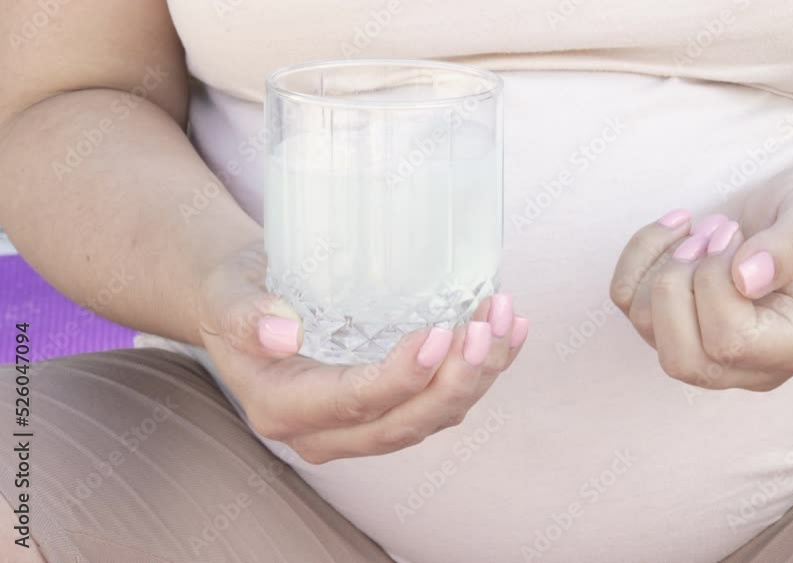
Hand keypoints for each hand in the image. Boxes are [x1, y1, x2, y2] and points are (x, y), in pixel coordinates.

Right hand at [197, 242, 528, 462]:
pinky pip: (442, 402)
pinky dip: (481, 370)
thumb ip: (247, 315)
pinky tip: (511, 332)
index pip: (355, 403)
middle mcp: (327, 432)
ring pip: (433, 417)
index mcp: (285, 409)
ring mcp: (362, 426)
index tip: (443, 333)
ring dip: (479, 374)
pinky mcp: (389, 408)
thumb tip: (284, 333)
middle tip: (487, 327)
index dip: (404, 376)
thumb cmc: (236, 293)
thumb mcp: (226, 296)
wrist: (248, 303)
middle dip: (457, 381)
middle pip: (406, 422)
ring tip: (506, 318)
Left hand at [611, 166, 792, 390]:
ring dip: (661, 264)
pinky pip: (629, 301)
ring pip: (648, 328)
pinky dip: (638, 257)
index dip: (714, 282)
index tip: (733, 235)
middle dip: (675, 285)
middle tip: (709, 234)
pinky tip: (678, 227)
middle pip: (680, 359)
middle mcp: (751, 364)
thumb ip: (792, 246)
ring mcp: (709, 351)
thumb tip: (745, 279)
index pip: (730, 343)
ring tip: (702, 229)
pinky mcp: (676, 325)